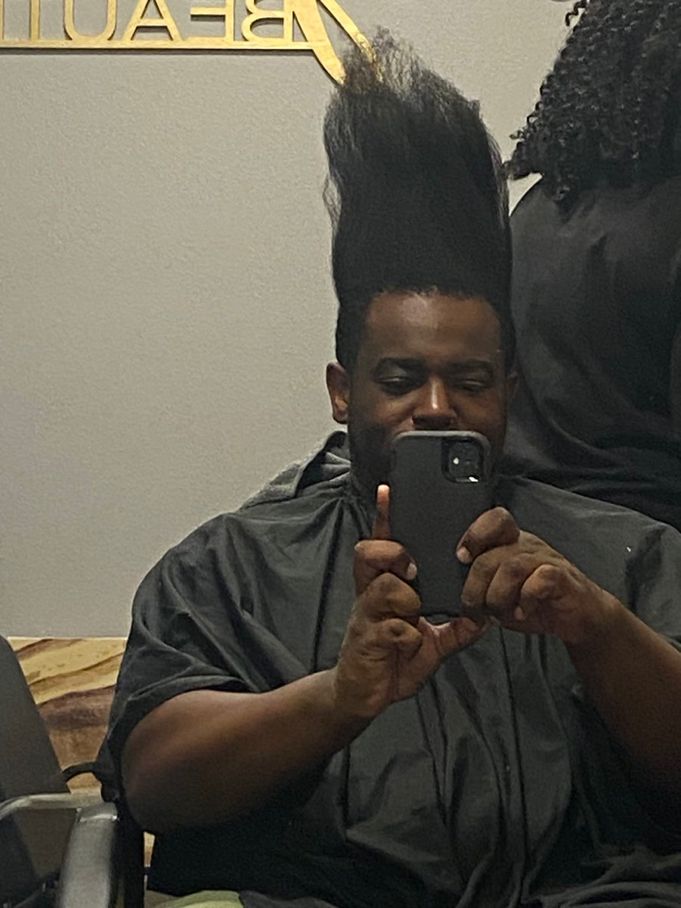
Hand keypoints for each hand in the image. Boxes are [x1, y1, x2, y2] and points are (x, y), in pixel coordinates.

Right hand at [332, 485, 488, 720]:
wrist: (364, 696)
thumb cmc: (395, 658)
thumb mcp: (433, 641)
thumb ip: (457, 627)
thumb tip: (486, 616)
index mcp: (386, 587)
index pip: (383, 544)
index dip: (384, 518)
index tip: (389, 491)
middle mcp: (372, 595)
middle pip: (369, 552)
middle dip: (392, 552)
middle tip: (413, 569)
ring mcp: (366, 616)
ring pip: (382, 587)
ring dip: (405, 598)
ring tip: (415, 614)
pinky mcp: (367, 640)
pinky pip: (391, 626)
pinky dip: (407, 634)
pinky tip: (411, 644)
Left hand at [457, 508, 619, 644]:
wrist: (580, 616)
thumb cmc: (537, 602)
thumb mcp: (501, 594)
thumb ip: (481, 588)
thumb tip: (456, 600)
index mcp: (511, 543)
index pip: (494, 520)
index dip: (474, 535)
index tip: (461, 558)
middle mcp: (528, 546)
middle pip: (490, 556)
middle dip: (475, 590)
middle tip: (476, 612)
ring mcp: (546, 559)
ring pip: (511, 567)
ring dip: (498, 598)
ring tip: (499, 615)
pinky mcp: (563, 578)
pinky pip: (540, 579)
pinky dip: (526, 599)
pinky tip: (524, 611)